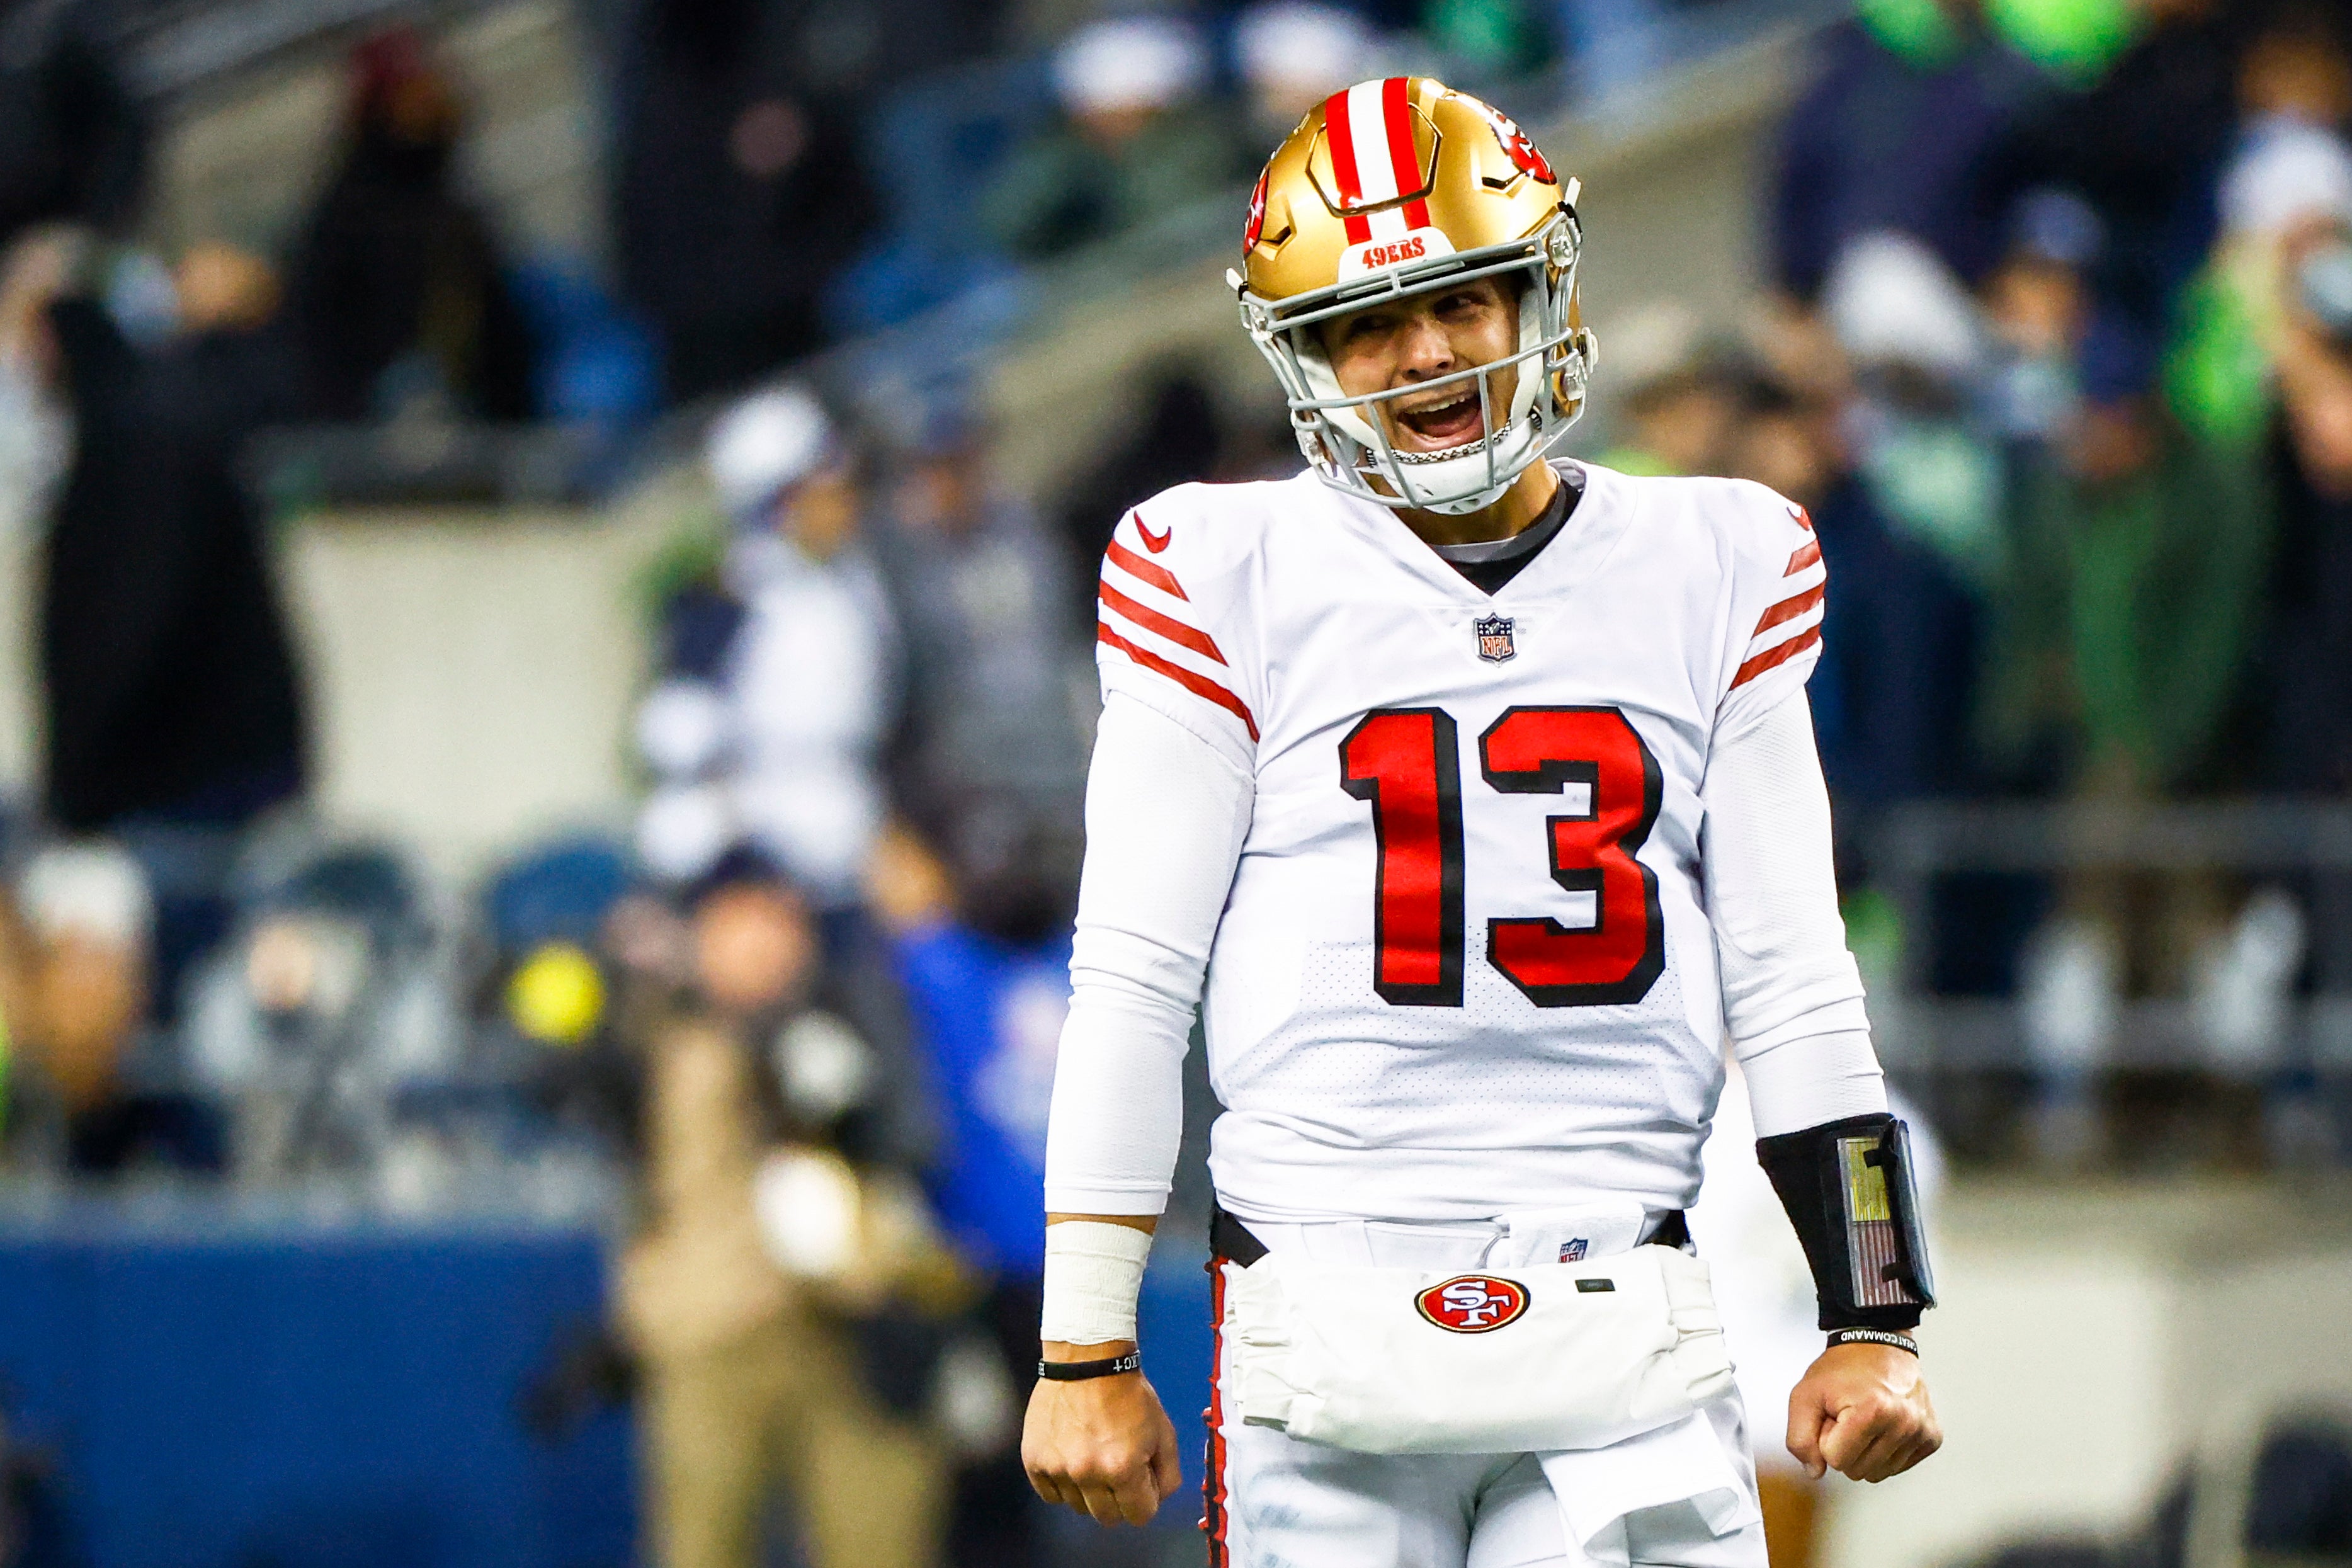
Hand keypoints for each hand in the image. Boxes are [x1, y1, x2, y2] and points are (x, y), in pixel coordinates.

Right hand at [1022, 1341, 1183, 1525]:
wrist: (1087, 1361)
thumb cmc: (1128, 1395)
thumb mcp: (1164, 1432)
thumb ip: (1168, 1475)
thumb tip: (1156, 1500)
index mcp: (1122, 1468)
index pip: (1139, 1516)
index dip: (1145, 1499)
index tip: (1141, 1480)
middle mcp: (1087, 1473)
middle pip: (1107, 1517)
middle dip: (1119, 1499)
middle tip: (1117, 1469)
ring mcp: (1057, 1468)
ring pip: (1078, 1507)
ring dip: (1089, 1490)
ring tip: (1093, 1455)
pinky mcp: (1034, 1460)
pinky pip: (1050, 1495)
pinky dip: (1062, 1483)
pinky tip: (1071, 1457)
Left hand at [1786, 1341, 1941, 1482]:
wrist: (1878, 1343)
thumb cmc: (1841, 1369)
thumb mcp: (1805, 1395)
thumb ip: (1799, 1438)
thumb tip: (1815, 1472)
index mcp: (1873, 1411)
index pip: (1835, 1461)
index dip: (1827, 1437)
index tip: (1834, 1414)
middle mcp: (1905, 1424)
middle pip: (1857, 1471)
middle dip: (1845, 1446)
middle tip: (1849, 1415)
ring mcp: (1922, 1432)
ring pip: (1878, 1473)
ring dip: (1866, 1451)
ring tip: (1866, 1419)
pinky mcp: (1932, 1437)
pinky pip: (1898, 1467)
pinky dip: (1885, 1451)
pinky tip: (1884, 1425)